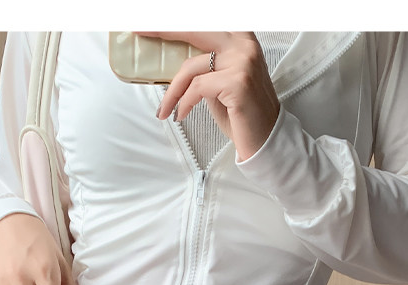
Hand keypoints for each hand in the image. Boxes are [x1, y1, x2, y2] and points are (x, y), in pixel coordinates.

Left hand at [132, 31, 280, 161]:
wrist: (265, 140)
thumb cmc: (242, 113)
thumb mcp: (221, 83)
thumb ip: (205, 67)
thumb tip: (174, 62)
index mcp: (241, 38)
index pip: (205, 24)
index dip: (178, 23)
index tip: (152, 22)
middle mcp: (244, 44)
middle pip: (196, 30)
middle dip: (165, 30)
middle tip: (142, 32)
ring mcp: (243, 61)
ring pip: (191, 67)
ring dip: (172, 92)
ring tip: (164, 109)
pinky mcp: (237, 81)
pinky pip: (197, 88)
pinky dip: (184, 103)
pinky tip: (181, 114)